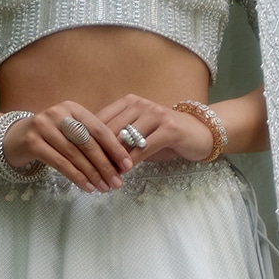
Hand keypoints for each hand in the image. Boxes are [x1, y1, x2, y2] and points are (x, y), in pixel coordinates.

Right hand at [2, 100, 133, 191]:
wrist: (13, 138)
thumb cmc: (49, 137)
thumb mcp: (68, 131)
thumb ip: (89, 140)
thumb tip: (118, 163)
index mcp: (72, 108)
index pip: (99, 128)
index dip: (114, 148)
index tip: (127, 165)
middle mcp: (58, 114)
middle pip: (87, 142)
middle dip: (105, 165)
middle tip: (117, 182)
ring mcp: (43, 126)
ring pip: (75, 154)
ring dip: (92, 174)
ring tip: (104, 187)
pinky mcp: (33, 142)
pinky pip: (60, 163)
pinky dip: (76, 176)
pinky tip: (87, 186)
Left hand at [96, 94, 213, 165]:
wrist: (199, 133)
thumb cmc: (164, 136)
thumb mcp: (138, 133)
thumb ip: (117, 138)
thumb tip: (90, 153)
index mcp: (128, 102)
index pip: (100, 119)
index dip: (88, 140)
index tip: (79, 159)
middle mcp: (140, 104)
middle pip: (110, 130)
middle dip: (98, 153)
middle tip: (89, 173)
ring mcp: (155, 114)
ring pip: (125, 139)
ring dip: (113, 160)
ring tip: (104, 176)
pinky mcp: (169, 128)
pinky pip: (144, 148)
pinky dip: (131, 162)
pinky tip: (123, 173)